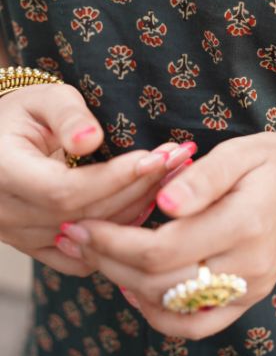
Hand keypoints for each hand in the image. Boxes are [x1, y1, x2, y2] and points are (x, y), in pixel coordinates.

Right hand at [0, 82, 195, 275]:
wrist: (1, 141)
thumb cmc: (25, 112)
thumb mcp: (44, 99)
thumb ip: (68, 116)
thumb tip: (91, 139)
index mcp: (2, 172)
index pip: (64, 191)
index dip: (114, 179)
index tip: (155, 157)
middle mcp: (5, 213)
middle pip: (83, 215)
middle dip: (136, 188)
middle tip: (177, 160)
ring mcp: (17, 236)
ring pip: (89, 237)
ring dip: (136, 208)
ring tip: (171, 175)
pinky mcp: (33, 247)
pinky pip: (82, 256)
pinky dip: (117, 236)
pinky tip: (146, 205)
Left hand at [58, 131, 275, 337]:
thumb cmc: (272, 160)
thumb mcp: (239, 152)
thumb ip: (200, 178)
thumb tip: (163, 203)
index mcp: (244, 224)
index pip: (162, 249)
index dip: (114, 241)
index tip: (82, 222)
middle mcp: (249, 265)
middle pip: (160, 282)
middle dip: (108, 261)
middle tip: (74, 238)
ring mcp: (251, 287)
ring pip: (172, 308)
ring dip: (125, 286)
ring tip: (95, 257)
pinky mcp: (249, 296)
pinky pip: (198, 323)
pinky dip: (160, 314)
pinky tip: (135, 289)